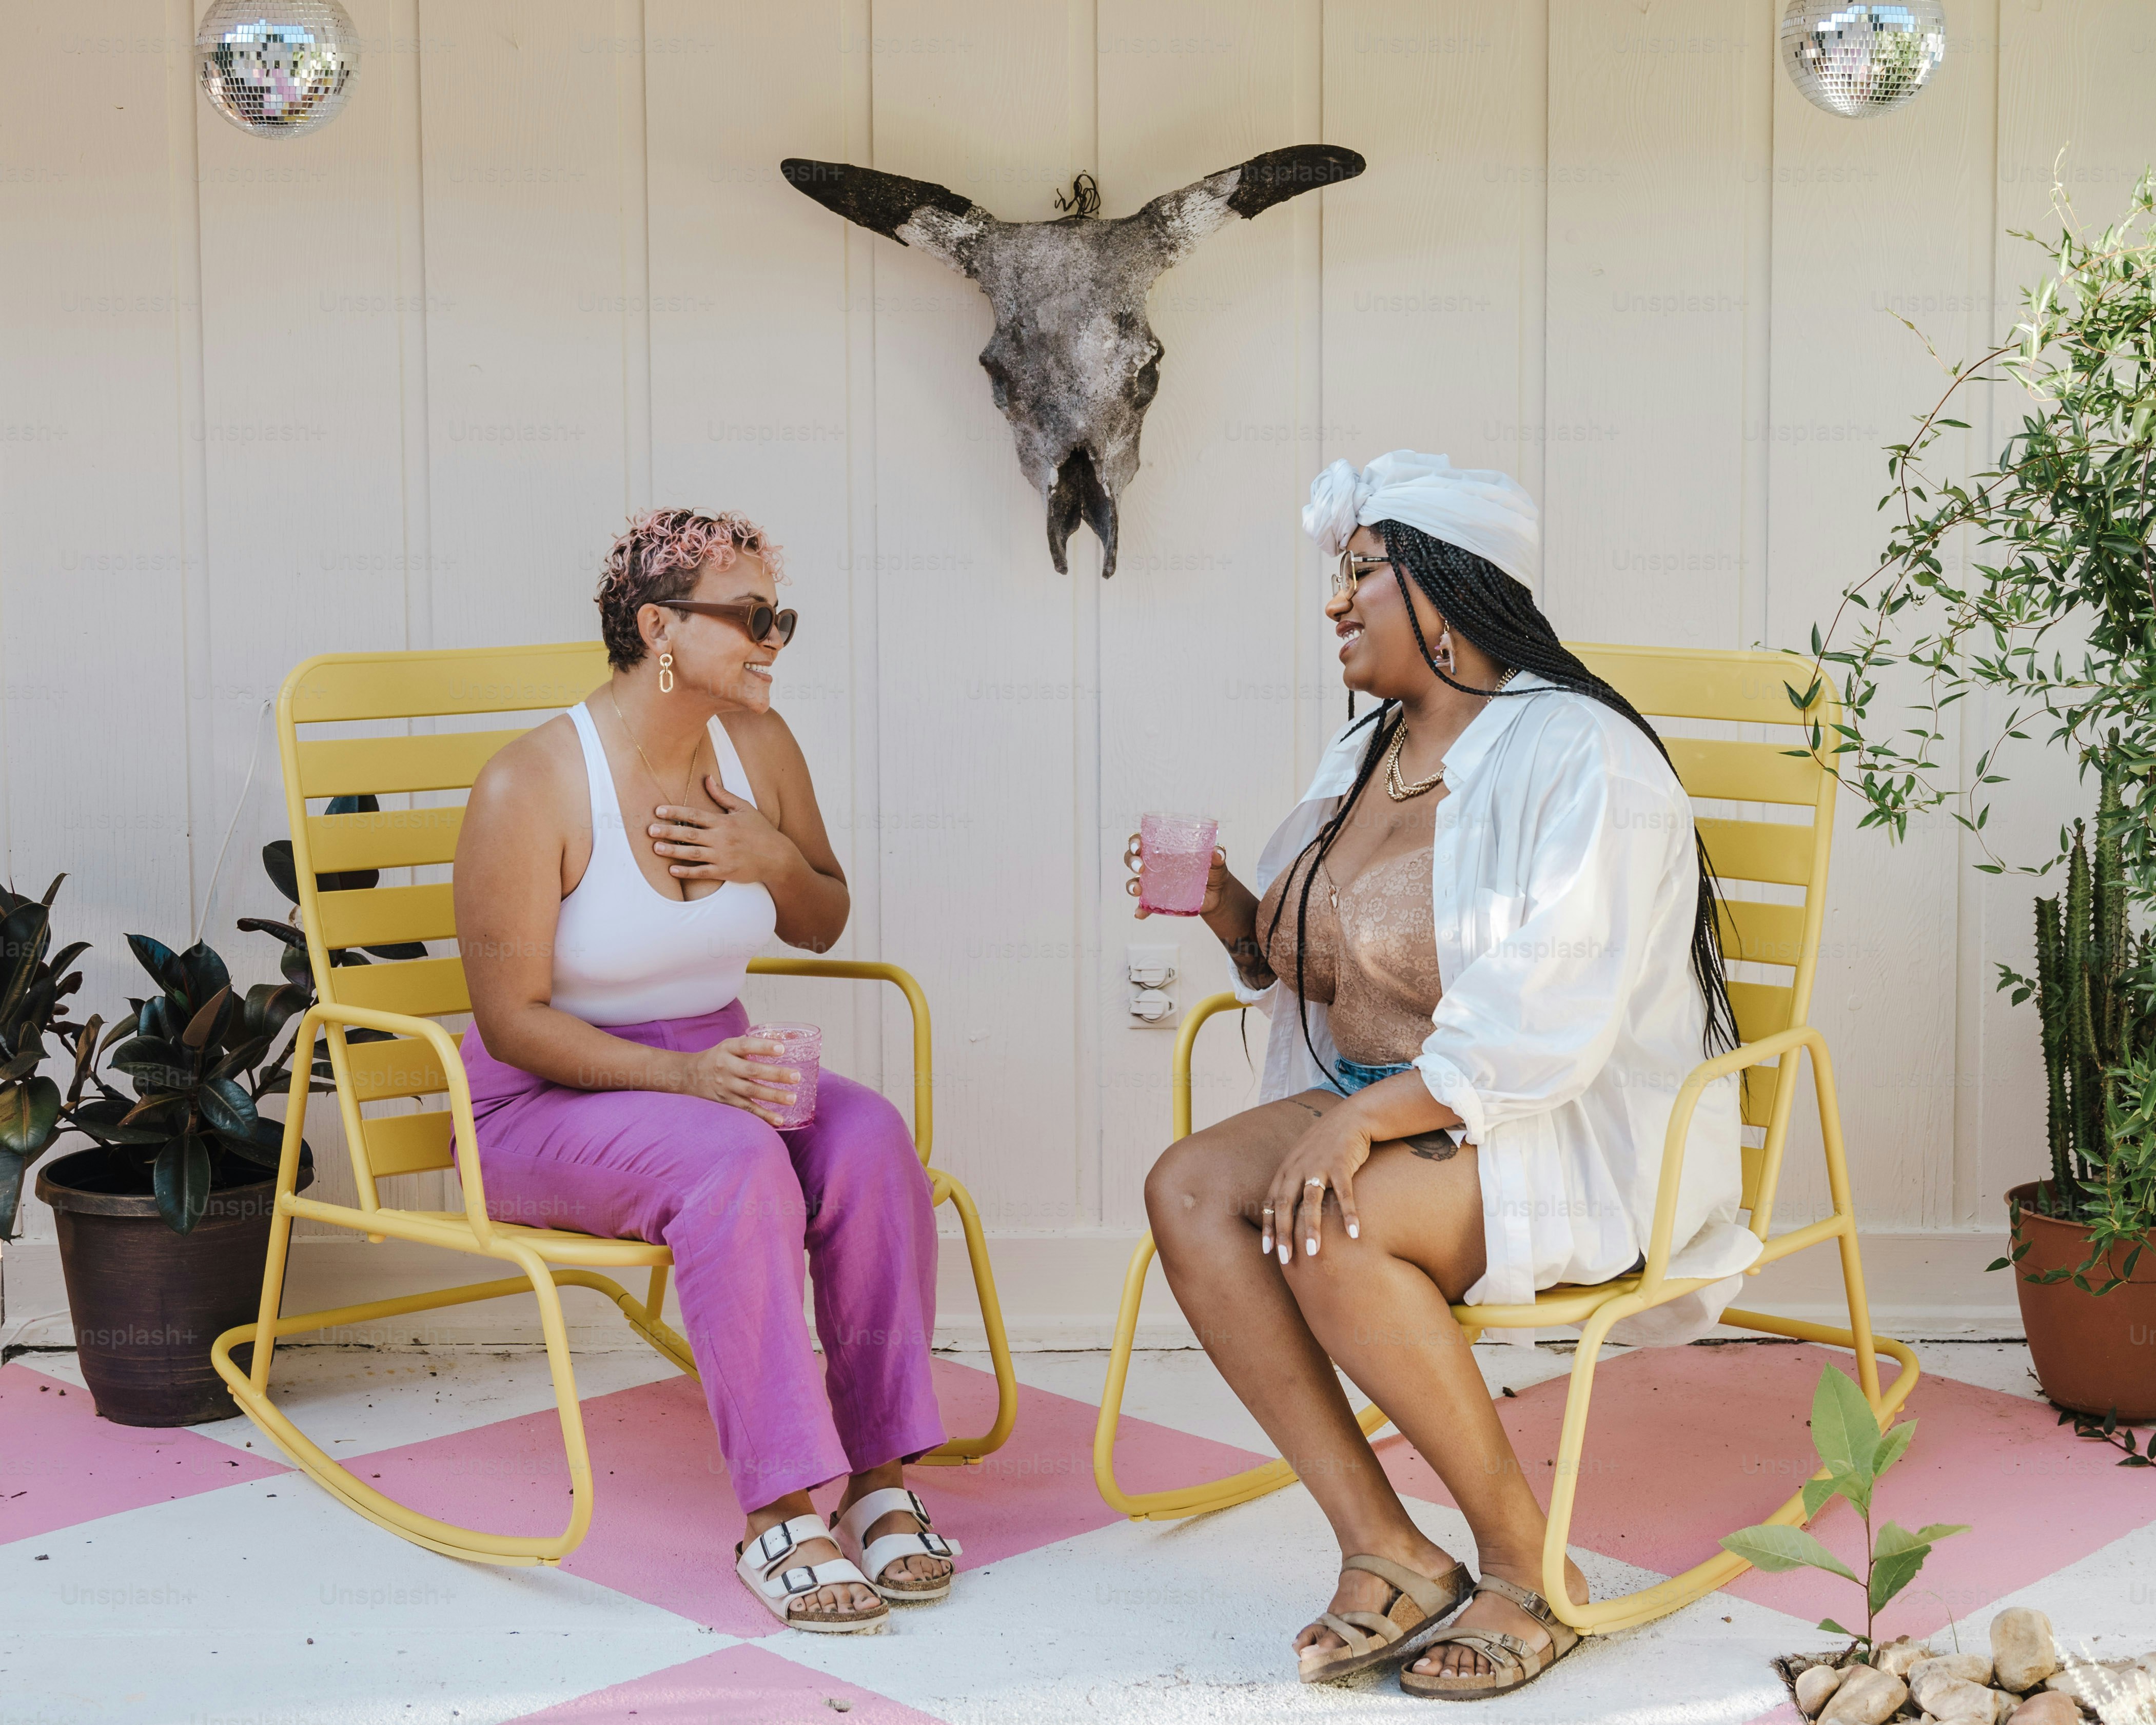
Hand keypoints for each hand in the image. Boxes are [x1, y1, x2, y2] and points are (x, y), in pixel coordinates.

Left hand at [651, 777, 791, 885]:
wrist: (778, 857)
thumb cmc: (761, 831)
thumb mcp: (744, 809)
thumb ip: (723, 795)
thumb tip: (707, 778)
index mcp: (724, 822)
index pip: (695, 814)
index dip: (676, 812)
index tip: (658, 810)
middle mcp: (721, 838)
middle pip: (690, 833)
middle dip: (668, 831)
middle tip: (650, 829)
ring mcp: (723, 856)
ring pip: (692, 853)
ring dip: (673, 851)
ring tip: (656, 848)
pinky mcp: (725, 872)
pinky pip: (702, 873)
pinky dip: (687, 872)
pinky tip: (672, 870)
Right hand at [676, 1034, 799, 1123]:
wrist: (690, 1076)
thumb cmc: (718, 1058)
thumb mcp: (729, 1046)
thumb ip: (751, 1045)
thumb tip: (783, 1041)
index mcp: (727, 1049)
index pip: (746, 1046)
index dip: (764, 1047)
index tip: (782, 1049)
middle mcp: (726, 1067)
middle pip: (752, 1071)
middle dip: (776, 1074)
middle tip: (796, 1076)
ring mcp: (726, 1086)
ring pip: (751, 1092)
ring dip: (773, 1096)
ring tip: (792, 1098)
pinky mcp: (727, 1102)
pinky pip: (747, 1110)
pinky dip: (763, 1116)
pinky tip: (779, 1119)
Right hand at [1123, 833, 1228, 918]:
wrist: (1217, 895)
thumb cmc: (1212, 872)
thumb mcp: (1216, 862)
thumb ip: (1217, 855)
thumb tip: (1218, 853)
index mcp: (1164, 850)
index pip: (1142, 840)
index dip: (1135, 842)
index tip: (1138, 846)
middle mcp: (1155, 865)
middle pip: (1133, 859)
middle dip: (1131, 861)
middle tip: (1140, 867)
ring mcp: (1155, 884)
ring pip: (1134, 881)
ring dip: (1131, 885)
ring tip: (1138, 890)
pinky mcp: (1158, 900)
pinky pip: (1145, 905)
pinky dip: (1141, 909)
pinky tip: (1140, 913)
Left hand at [1262, 1103, 1372, 1263]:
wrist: (1350, 1117)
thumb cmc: (1326, 1144)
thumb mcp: (1303, 1159)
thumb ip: (1294, 1182)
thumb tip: (1289, 1211)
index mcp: (1286, 1169)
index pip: (1270, 1202)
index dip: (1268, 1226)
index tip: (1267, 1251)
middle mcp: (1297, 1168)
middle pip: (1285, 1204)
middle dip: (1283, 1233)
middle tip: (1285, 1259)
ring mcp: (1318, 1166)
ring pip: (1311, 1202)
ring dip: (1311, 1229)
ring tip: (1313, 1253)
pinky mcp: (1341, 1164)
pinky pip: (1344, 1194)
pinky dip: (1349, 1214)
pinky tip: (1354, 1233)